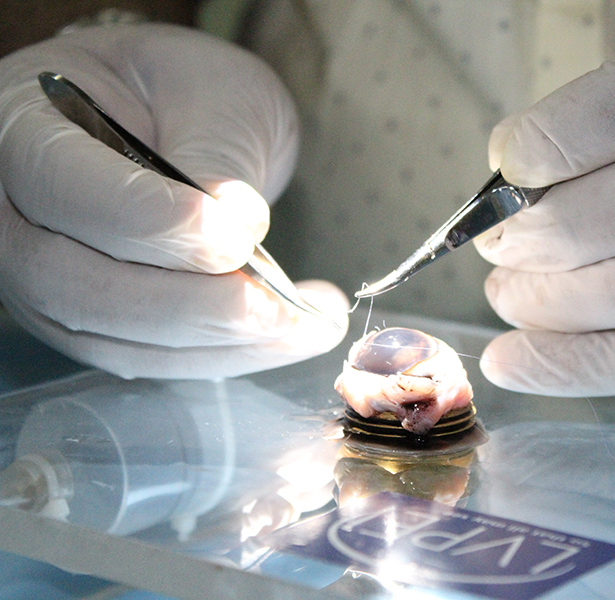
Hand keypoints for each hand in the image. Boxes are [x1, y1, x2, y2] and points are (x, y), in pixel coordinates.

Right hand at [0, 24, 347, 378]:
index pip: (63, 185)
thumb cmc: (184, 93)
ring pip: (117, 337)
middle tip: (279, 303)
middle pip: (77, 283)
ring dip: (221, 341)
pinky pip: (150, 358)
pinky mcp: (92, 323)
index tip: (232, 237)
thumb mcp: (214, 93)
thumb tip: (232, 221)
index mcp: (24, 128)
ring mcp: (46, 279)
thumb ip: (216, 150)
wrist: (171, 124)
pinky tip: (286, 334)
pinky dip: (224, 354)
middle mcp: (14, 215)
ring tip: (310, 324)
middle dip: (191, 304)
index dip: (147, 220)